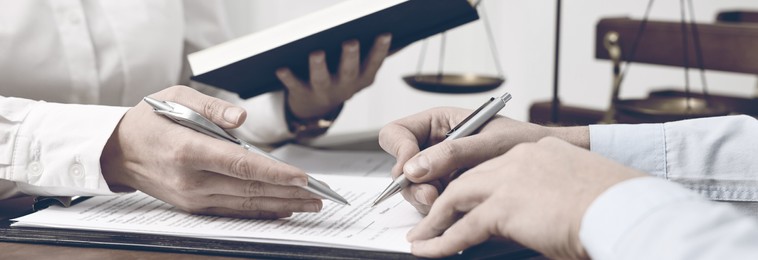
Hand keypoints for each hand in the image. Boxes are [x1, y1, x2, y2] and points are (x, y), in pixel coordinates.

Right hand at [100, 86, 321, 218]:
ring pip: (246, 204)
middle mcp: (191, 180)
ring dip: (282, 205)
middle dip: (290, 193)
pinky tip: (282, 209)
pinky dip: (261, 211)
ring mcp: (192, 198)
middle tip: (320, 195)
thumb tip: (242, 120)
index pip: (242, 166)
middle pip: (250, 189)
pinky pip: (234, 211)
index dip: (276, 173)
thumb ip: (213, 108)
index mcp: (188, 151)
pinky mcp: (193, 207)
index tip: (304, 178)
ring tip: (310, 204)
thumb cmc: (151, 119)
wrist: (118, 151)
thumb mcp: (178, 98)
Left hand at [276, 34, 391, 119]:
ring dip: (319, 66)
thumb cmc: (341, 79)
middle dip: (350, 57)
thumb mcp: (362, 71)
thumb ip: (379, 54)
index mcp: (362, 79)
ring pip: (321, 79)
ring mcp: (324, 91)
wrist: (316, 108)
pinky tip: (281, 68)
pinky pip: (294, 85)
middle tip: (350, 42)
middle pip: (349, 72)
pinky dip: (288, 78)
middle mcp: (344, 87)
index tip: (385, 34)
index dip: (380, 50)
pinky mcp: (302, 93)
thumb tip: (403, 37)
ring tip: (316, 52)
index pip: (374, 64)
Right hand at [378, 107, 588, 213]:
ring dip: (424, 199)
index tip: (410, 168)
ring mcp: (441, 171)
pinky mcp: (450, 191)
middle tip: (431, 195)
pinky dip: (438, 210)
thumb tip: (414, 167)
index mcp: (439, 122)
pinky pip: (430, 203)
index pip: (397, 133)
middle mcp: (435, 146)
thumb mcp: (489, 143)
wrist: (550, 164)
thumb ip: (451, 153)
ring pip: (412, 189)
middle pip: (400, 166)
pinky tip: (456, 209)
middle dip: (412, 184)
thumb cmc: (526, 141)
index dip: (399, 151)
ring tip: (447, 201)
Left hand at [407, 137, 645, 258]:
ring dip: (434, 221)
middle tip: (427, 218)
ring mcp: (508, 181)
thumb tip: (543, 216)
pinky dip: (440, 242)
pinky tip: (427, 251)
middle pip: (466, 178)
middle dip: (442, 200)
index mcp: (537, 153)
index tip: (458, 200)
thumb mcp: (577, 191)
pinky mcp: (503, 207)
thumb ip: (552, 194)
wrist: (625, 209)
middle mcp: (518, 160)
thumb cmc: (613, 206)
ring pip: (455, 198)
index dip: (471, 184)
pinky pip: (461, 228)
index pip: (491, 166)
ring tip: (420, 238)